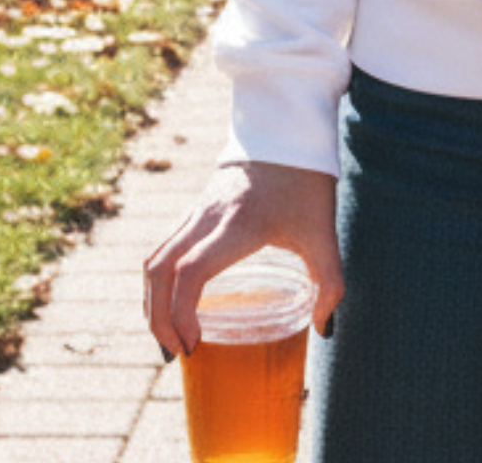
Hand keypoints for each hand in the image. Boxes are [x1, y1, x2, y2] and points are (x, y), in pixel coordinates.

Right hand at [144, 160, 342, 358]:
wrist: (289, 128)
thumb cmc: (307, 182)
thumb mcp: (324, 234)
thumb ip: (330, 283)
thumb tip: (324, 329)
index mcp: (238, 225)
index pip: (190, 272)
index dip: (181, 314)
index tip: (195, 344)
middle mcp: (208, 216)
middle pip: (158, 270)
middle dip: (157, 319)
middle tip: (176, 352)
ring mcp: (196, 209)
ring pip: (154, 258)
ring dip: (152, 301)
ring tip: (170, 335)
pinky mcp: (195, 206)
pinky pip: (163, 247)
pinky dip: (159, 280)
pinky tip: (175, 301)